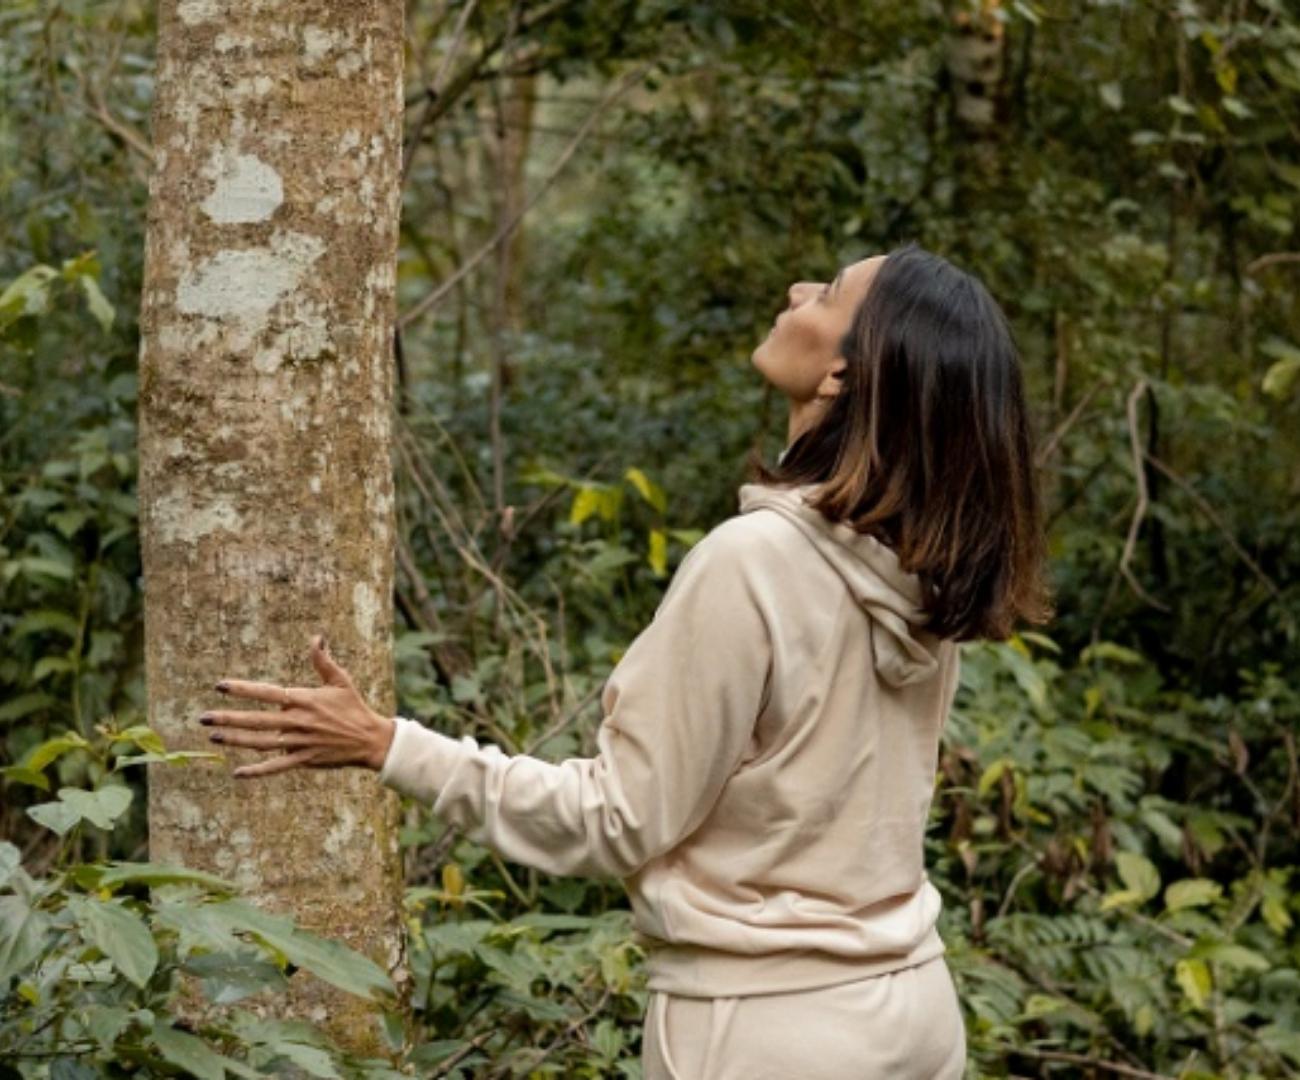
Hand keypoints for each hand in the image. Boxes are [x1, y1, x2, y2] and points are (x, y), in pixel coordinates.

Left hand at [201, 633, 395, 778]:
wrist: (370, 739)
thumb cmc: (354, 707)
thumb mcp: (341, 681)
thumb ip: (323, 661)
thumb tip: (316, 637)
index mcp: (304, 700)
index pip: (267, 693)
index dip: (243, 690)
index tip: (220, 686)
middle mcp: (298, 722)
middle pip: (256, 720)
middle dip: (228, 718)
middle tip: (203, 718)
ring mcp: (300, 743)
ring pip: (261, 743)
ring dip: (236, 740)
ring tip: (213, 737)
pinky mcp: (304, 760)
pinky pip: (276, 766)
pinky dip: (257, 771)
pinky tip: (238, 773)